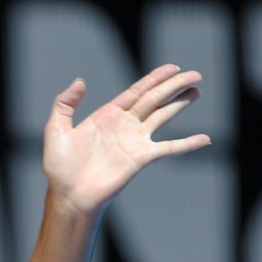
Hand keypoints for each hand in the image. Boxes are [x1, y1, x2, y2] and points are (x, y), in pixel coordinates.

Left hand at [43, 64, 210, 215]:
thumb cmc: (60, 166)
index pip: (136, 91)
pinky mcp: (141, 158)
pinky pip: (169, 148)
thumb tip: (81, 81)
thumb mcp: (56, 129)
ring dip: (180, 104)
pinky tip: (204, 139)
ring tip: (197, 91)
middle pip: (154, 99)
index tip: (173, 67)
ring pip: (163, 116)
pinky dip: (187, 144)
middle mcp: (124, 125)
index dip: (154, 78)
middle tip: (196, 74)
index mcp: (107, 115)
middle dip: (174, 85)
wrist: (69, 194)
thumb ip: (65, 103)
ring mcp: (134, 141)